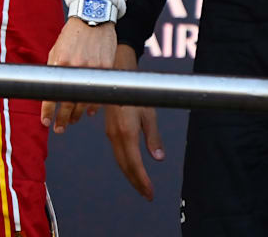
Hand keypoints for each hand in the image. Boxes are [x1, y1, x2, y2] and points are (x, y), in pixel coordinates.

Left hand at [40, 17, 117, 133]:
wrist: (93, 17)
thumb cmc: (72, 35)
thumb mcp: (57, 50)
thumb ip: (54, 70)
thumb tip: (50, 91)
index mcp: (60, 63)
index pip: (52, 93)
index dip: (48, 110)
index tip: (46, 122)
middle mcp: (76, 67)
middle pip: (69, 102)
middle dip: (63, 119)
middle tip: (59, 128)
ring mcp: (93, 68)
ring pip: (85, 101)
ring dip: (77, 115)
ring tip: (72, 121)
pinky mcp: (106, 68)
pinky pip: (100, 92)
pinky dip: (94, 105)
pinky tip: (89, 112)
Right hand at [103, 44, 163, 200]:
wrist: (116, 74)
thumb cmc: (134, 90)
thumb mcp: (149, 112)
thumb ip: (153, 137)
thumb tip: (158, 157)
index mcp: (126, 132)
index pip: (134, 164)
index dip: (142, 181)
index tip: (150, 193)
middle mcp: (115, 135)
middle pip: (125, 166)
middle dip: (136, 182)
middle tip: (147, 194)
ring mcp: (110, 132)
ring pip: (120, 160)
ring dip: (130, 174)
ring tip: (141, 185)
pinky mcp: (109, 129)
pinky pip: (117, 152)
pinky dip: (125, 163)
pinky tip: (130, 166)